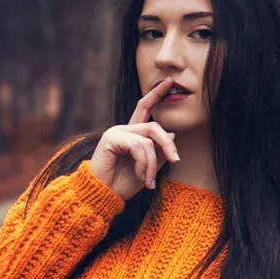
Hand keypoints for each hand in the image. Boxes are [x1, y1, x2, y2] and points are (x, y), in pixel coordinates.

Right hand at [89, 77, 181, 199]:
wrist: (104, 195)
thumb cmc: (123, 184)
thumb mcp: (149, 168)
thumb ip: (158, 152)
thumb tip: (171, 134)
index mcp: (132, 135)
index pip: (145, 108)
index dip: (157, 94)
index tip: (170, 82)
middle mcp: (124, 130)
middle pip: (154, 126)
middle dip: (168, 144)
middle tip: (175, 160)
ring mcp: (116, 132)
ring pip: (148, 140)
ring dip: (152, 164)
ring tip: (148, 181)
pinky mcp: (110, 138)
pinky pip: (138, 146)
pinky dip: (143, 163)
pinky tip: (140, 176)